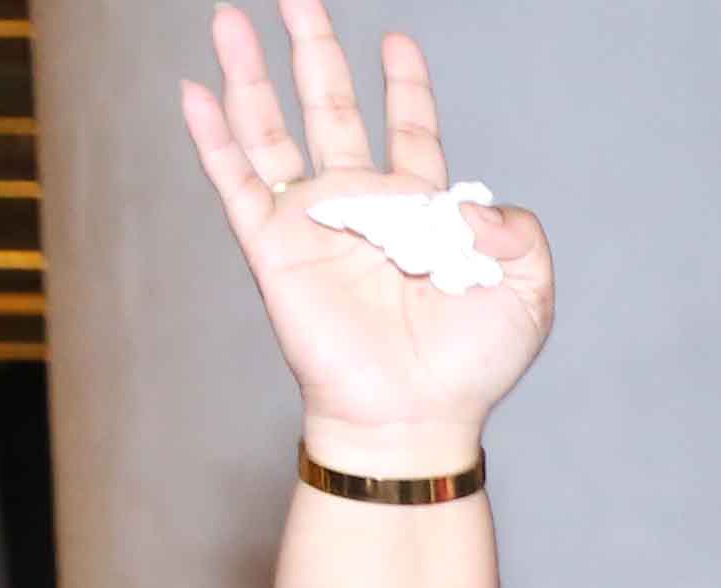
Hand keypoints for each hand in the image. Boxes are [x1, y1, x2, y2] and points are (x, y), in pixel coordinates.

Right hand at [181, 3, 552, 470]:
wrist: (415, 415)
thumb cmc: (470, 366)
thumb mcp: (526, 296)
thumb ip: (522, 237)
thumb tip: (484, 202)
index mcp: (418, 210)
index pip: (409, 129)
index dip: (404, 86)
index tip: (399, 42)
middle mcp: (360, 204)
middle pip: (330, 108)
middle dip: (314, 51)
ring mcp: (311, 221)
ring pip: (272, 130)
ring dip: (251, 75)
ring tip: (230, 18)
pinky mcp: (273, 246)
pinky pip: (235, 180)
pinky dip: (213, 136)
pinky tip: (195, 91)